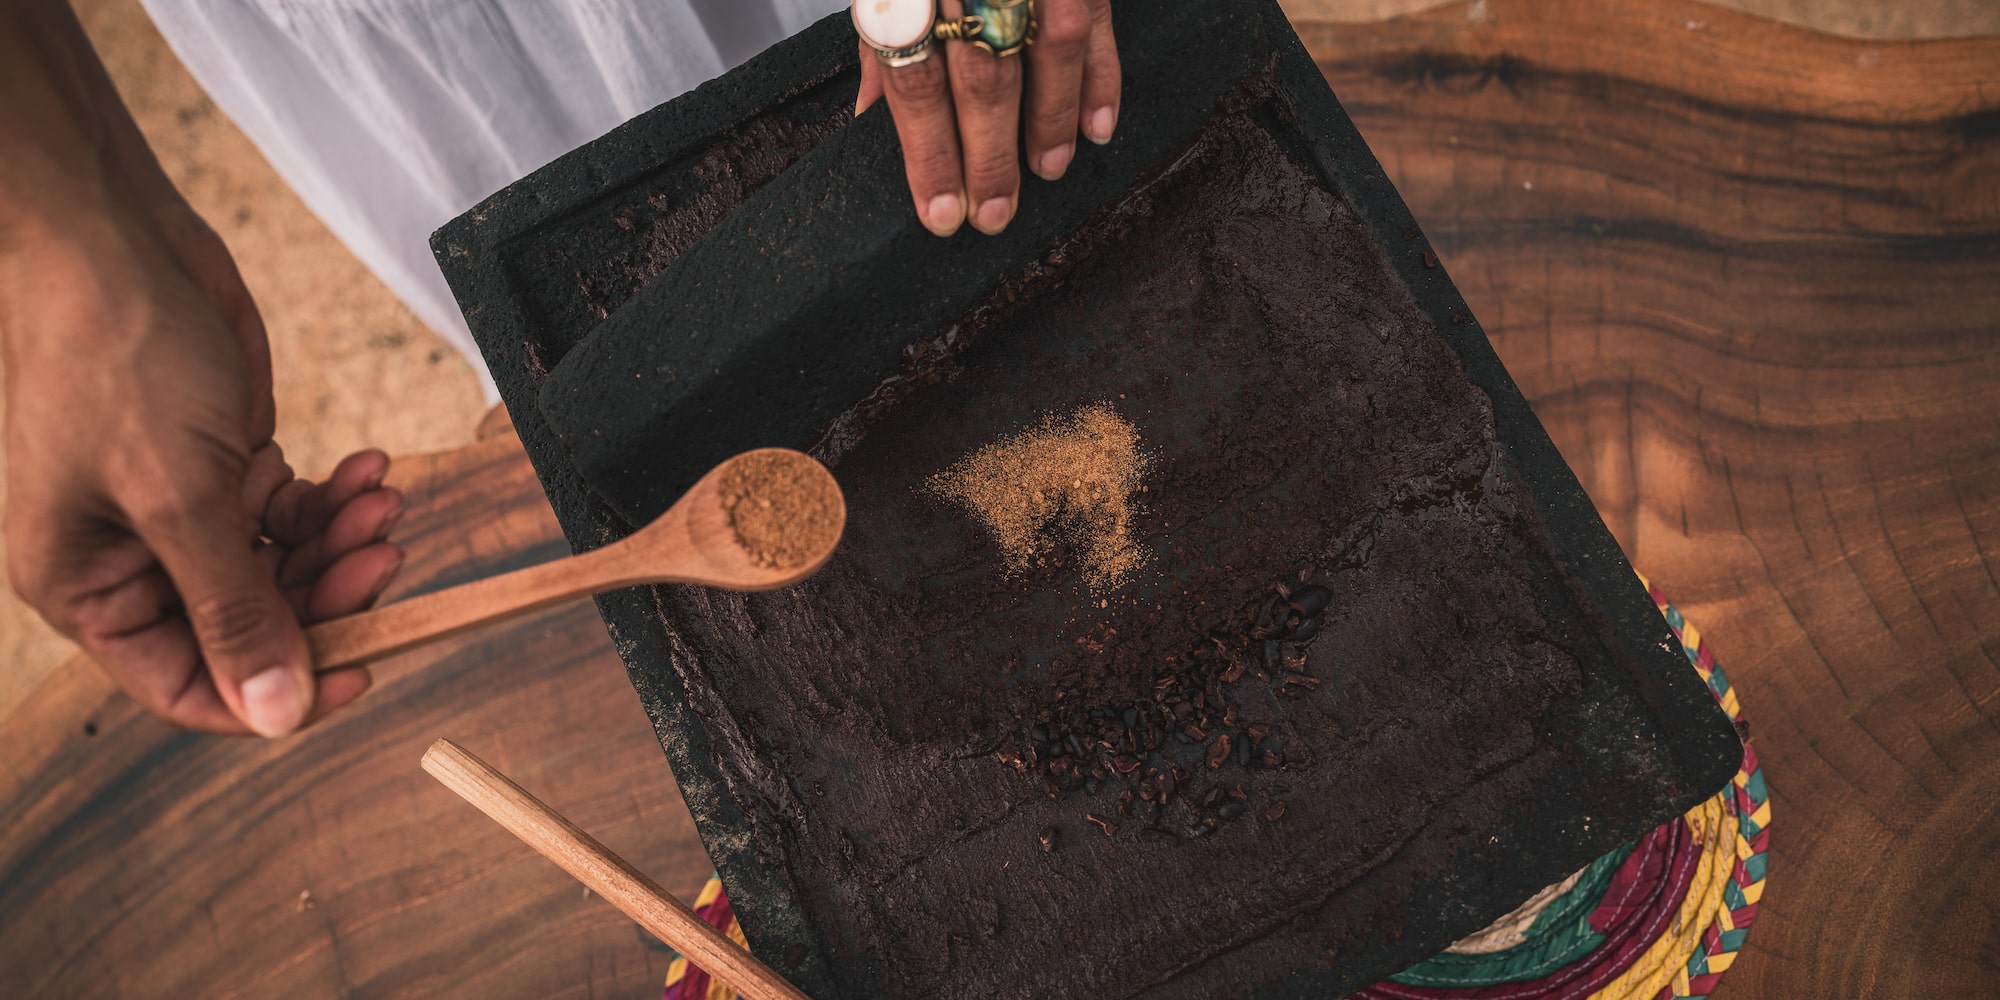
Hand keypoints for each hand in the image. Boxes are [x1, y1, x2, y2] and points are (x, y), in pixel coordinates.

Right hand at [2, 0, 403, 735]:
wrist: (113, 240)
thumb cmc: (115, 358)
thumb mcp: (181, 496)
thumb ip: (234, 609)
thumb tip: (277, 713)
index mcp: (91, 589)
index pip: (190, 685)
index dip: (275, 690)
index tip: (362, 669)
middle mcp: (134, 561)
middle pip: (252, 625)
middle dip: (325, 595)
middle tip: (383, 555)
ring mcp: (183, 511)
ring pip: (284, 567)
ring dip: (342, 542)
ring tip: (383, 503)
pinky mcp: (223, 464)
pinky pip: (294, 510)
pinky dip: (336, 498)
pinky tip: (371, 470)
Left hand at [855, 0, 1120, 235]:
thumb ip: (879, 42)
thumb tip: (870, 119)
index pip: (916, 80)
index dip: (929, 152)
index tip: (941, 211)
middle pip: (982, 76)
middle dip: (989, 155)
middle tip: (994, 214)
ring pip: (1049, 48)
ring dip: (1050, 120)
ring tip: (1049, 170)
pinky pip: (1095, 20)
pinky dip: (1101, 77)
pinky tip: (1097, 127)